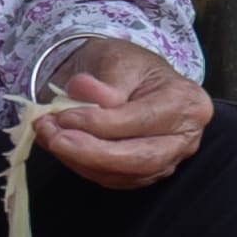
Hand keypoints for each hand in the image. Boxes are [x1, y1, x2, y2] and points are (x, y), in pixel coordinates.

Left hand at [31, 36, 211, 188]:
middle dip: (92, 152)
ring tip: (50, 137)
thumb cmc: (127, 65)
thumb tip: (84, 92)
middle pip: (140, 158)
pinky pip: (113, 180)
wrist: (126, 77)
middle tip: (54, 138)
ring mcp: (167, 161)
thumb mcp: (118, 57)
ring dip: (81, 161)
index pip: (143, 120)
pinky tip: (63, 148)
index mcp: (186, 102)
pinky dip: (83, 167)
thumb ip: (106, 79)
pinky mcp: (145, 175)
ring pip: (124, 175)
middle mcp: (184, 138)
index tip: (66, 116)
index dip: (102, 123)